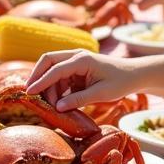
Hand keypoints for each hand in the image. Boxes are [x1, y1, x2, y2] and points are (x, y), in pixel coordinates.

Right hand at [25, 50, 163, 109]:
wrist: (134, 74)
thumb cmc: (120, 82)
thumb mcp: (102, 94)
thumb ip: (79, 100)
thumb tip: (58, 108)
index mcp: (82, 59)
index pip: (56, 69)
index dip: (41, 81)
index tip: (30, 92)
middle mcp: (76, 56)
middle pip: (48, 60)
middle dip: (37, 75)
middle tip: (30, 93)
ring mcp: (75, 61)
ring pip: (52, 70)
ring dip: (49, 86)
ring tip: (52, 106)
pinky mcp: (76, 69)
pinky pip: (60, 77)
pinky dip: (56, 88)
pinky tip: (58, 102)